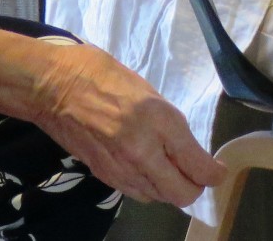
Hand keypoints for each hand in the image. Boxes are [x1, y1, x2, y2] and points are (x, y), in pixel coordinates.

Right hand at [32, 41, 224, 205]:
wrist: (54, 87)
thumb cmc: (103, 75)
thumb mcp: (149, 92)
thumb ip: (169, 125)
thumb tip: (187, 149)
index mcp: (160, 121)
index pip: (198, 165)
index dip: (215, 173)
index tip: (219, 170)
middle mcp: (143, 152)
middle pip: (182, 194)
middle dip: (195, 187)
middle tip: (197, 173)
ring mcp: (121, 168)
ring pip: (160, 197)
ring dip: (170, 188)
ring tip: (170, 168)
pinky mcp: (104, 175)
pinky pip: (137, 192)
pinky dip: (148, 186)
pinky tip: (147, 169)